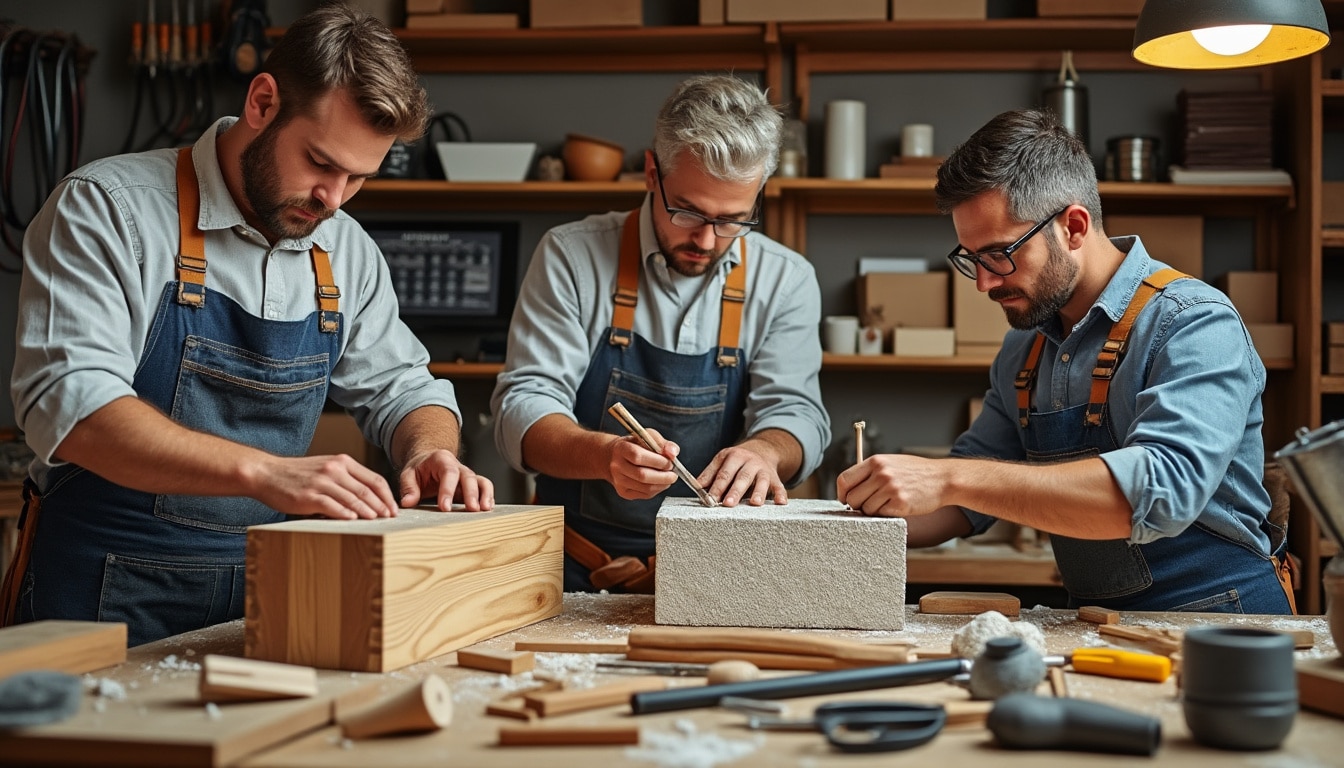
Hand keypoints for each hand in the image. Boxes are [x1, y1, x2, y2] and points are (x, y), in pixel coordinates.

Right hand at [252, 454, 398, 519]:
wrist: (267, 473)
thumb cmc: (298, 475)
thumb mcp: (326, 468)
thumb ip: (346, 479)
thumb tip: (370, 500)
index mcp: (342, 462)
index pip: (374, 478)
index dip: (387, 495)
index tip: (394, 508)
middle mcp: (334, 469)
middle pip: (367, 489)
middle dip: (382, 505)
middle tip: (390, 518)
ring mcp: (321, 482)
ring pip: (353, 498)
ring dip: (367, 511)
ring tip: (377, 520)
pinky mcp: (309, 496)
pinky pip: (332, 506)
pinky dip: (345, 513)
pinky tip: (353, 520)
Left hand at [398, 449, 494, 511]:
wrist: (428, 462)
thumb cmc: (419, 469)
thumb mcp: (408, 474)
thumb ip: (408, 488)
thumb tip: (408, 502)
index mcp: (441, 459)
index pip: (448, 473)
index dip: (448, 490)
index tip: (444, 507)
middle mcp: (458, 466)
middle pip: (468, 477)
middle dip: (471, 493)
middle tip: (471, 509)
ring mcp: (467, 475)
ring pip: (481, 481)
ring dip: (485, 495)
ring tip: (485, 509)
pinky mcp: (472, 485)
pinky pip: (485, 487)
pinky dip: (488, 497)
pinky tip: (488, 509)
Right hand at [606, 431, 677, 499]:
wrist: (614, 457)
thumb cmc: (634, 445)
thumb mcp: (647, 437)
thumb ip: (662, 443)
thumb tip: (673, 453)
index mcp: (621, 448)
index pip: (638, 456)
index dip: (657, 461)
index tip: (669, 462)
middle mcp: (617, 466)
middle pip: (642, 475)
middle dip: (663, 476)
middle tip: (673, 474)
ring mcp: (618, 481)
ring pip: (645, 488)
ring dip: (662, 484)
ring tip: (669, 478)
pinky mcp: (623, 492)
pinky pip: (645, 494)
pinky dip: (657, 490)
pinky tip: (660, 483)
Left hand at [699, 445, 786, 506]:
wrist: (761, 450)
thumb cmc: (736, 462)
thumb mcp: (722, 461)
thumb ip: (710, 474)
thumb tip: (696, 486)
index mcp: (733, 456)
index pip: (723, 473)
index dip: (716, 486)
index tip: (709, 499)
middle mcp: (749, 461)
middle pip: (741, 477)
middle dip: (735, 490)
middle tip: (728, 503)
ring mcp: (763, 469)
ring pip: (761, 480)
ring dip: (758, 492)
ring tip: (754, 503)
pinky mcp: (775, 477)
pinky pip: (779, 486)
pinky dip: (781, 494)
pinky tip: (781, 503)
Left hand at [837, 454, 946, 516]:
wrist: (943, 478)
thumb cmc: (916, 472)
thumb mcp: (891, 462)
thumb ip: (871, 472)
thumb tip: (848, 488)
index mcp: (876, 461)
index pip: (844, 479)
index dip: (842, 493)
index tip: (845, 499)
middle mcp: (881, 474)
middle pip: (852, 498)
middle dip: (857, 505)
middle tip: (868, 504)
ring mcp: (891, 489)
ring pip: (865, 509)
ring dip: (873, 511)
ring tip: (887, 503)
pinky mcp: (900, 504)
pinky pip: (881, 515)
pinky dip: (886, 514)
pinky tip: (897, 506)